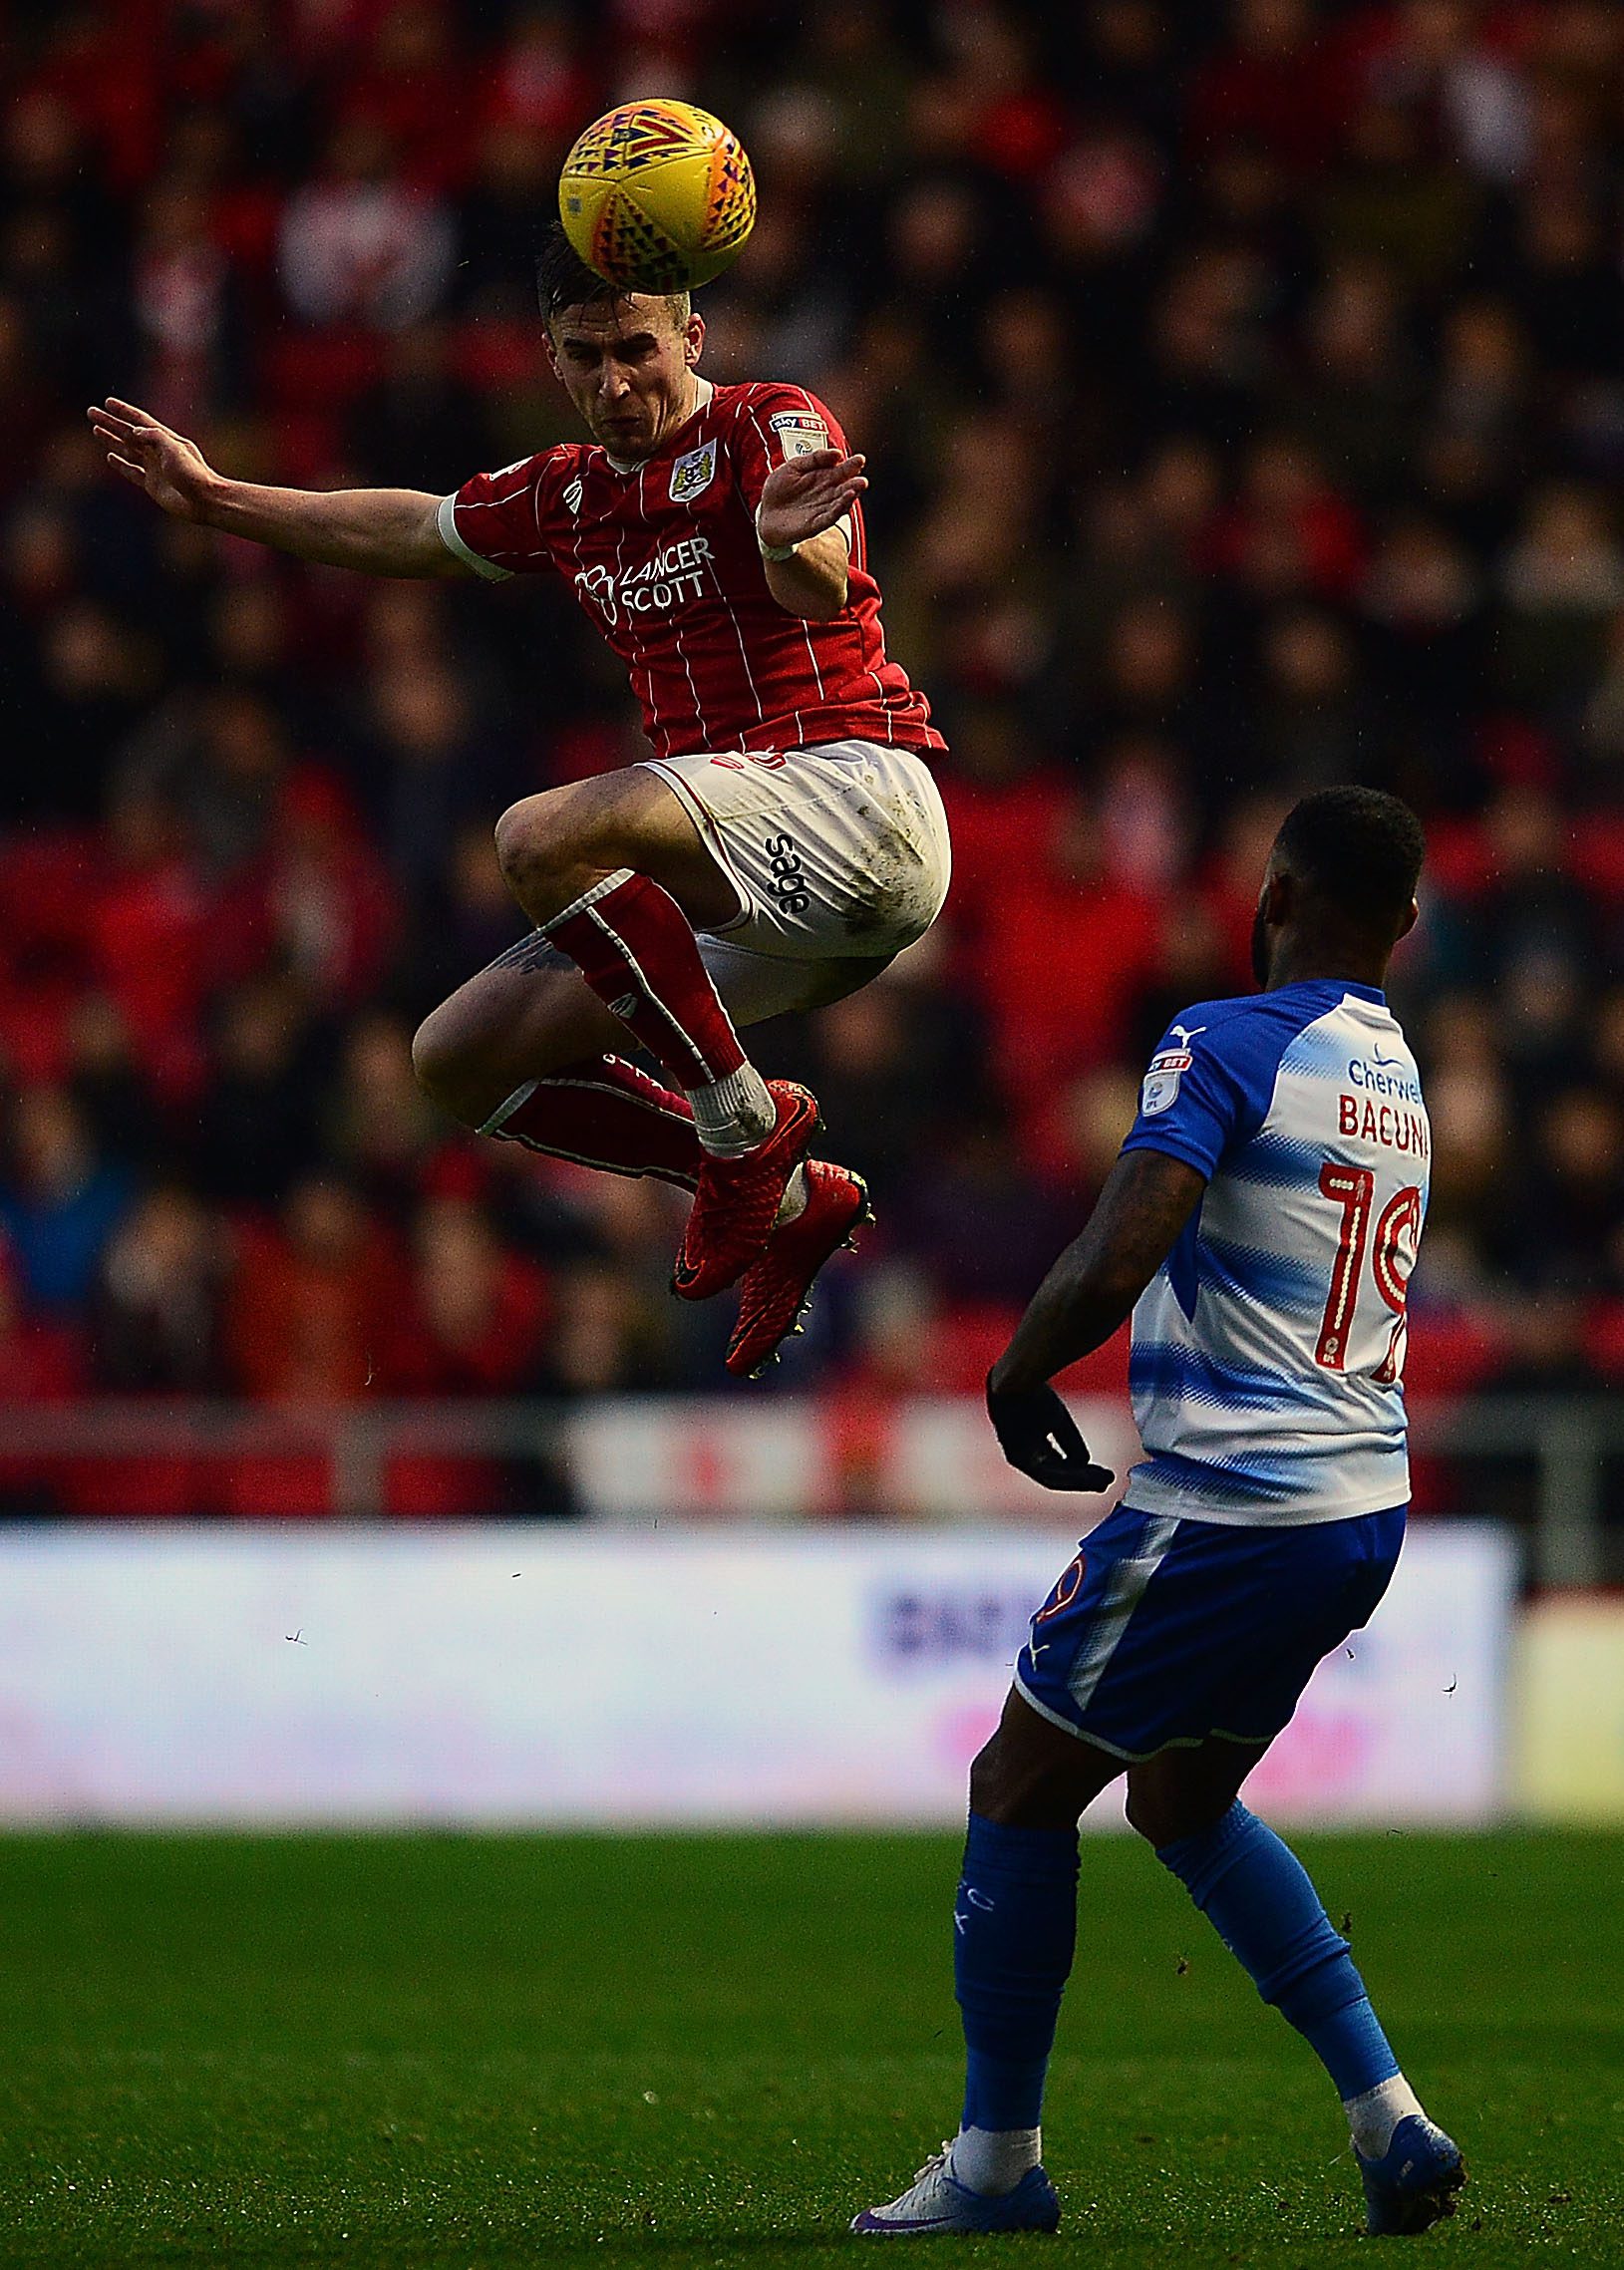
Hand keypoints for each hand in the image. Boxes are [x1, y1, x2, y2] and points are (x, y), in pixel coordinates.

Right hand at [86, 397, 221, 521]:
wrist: (205, 502)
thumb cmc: (193, 474)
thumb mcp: (175, 449)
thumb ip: (155, 437)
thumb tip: (135, 432)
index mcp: (167, 439)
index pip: (140, 421)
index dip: (124, 411)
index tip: (107, 402)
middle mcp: (159, 452)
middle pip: (129, 433)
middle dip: (110, 423)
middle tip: (91, 412)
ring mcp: (155, 468)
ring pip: (128, 450)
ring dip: (111, 440)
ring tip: (96, 430)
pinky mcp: (152, 485)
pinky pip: (132, 471)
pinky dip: (121, 464)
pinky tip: (110, 456)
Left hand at [755, 448, 866, 551]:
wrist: (764, 514)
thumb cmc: (779, 490)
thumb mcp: (793, 466)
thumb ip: (813, 458)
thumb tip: (838, 453)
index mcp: (823, 478)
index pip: (841, 470)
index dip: (852, 465)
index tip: (860, 459)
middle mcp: (826, 494)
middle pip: (845, 487)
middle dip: (855, 482)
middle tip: (862, 477)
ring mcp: (822, 509)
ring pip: (841, 502)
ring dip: (851, 495)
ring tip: (858, 486)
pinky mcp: (815, 524)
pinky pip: (830, 517)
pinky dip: (838, 510)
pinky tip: (845, 501)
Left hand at [986, 1374, 1115, 1493]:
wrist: (1016, 1380)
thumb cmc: (1033, 1393)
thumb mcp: (1058, 1418)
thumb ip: (1068, 1441)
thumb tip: (1084, 1462)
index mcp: (1027, 1444)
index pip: (1055, 1463)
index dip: (1079, 1471)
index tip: (1101, 1473)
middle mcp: (1020, 1454)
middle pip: (1056, 1475)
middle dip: (1083, 1479)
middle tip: (1108, 1481)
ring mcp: (1017, 1457)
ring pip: (1053, 1478)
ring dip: (1081, 1481)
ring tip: (1106, 1480)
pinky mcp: (1018, 1458)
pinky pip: (1047, 1474)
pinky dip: (1071, 1477)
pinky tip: (1091, 1476)